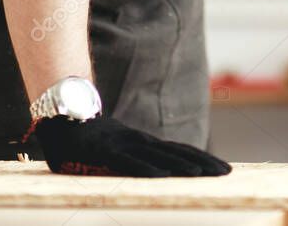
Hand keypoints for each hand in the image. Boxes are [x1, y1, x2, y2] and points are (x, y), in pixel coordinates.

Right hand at [34, 114, 231, 176]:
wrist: (60, 111)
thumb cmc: (84, 134)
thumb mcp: (112, 149)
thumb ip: (128, 158)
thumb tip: (148, 169)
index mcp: (142, 142)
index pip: (178, 150)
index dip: (201, 158)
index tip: (222, 168)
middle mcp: (138, 141)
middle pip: (177, 152)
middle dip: (203, 163)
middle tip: (227, 173)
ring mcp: (122, 144)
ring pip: (158, 156)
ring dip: (182, 166)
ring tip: (205, 175)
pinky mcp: (105, 152)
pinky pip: (129, 163)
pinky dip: (148, 169)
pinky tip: (164, 176)